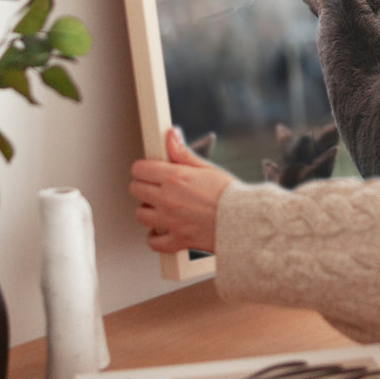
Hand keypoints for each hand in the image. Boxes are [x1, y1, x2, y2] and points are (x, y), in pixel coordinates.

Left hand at [129, 128, 234, 254]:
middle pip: (135, 190)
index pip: (140, 169)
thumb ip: (183, 153)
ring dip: (148, 210)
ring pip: (140, 215)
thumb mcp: (206, 168)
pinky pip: (154, 242)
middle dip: (143, 186)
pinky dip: (155, 237)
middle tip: (155, 186)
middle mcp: (167, 199)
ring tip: (160, 207)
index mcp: (174, 178)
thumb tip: (171, 136)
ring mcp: (170, 221)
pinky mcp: (176, 240)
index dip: (144, 168)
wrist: (244, 221)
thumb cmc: (229, 194)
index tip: (150, 170)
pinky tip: (162, 230)